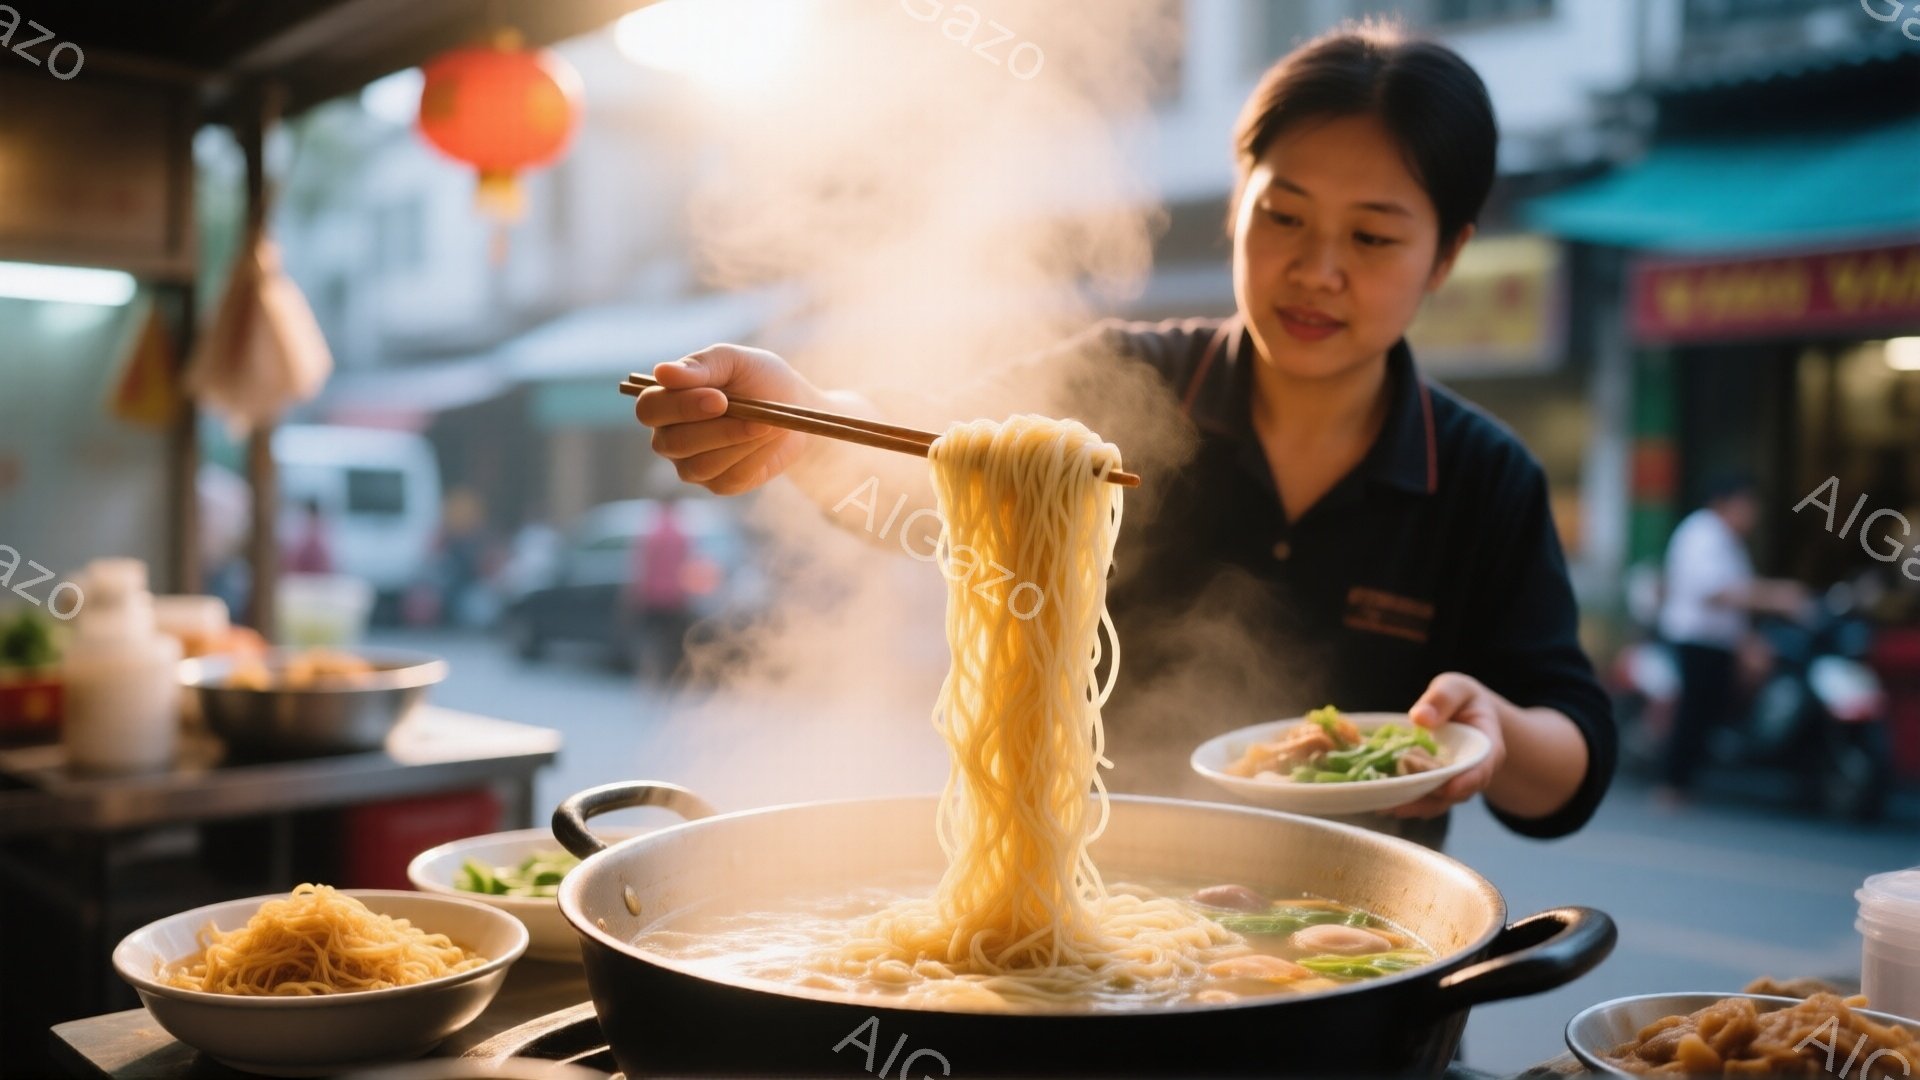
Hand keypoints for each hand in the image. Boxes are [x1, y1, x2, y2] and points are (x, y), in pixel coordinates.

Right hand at [636, 344, 818, 494]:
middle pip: (673, 443)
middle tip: (754, 417)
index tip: (720, 398)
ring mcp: (692, 465)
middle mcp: (670, 437)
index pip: (649, 409)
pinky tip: (772, 438)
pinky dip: (755, 457)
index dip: (680, 407)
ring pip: (701, 465)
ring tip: (770, 424)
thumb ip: (700, 366)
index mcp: (665, 402)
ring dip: (740, 443)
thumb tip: (661, 372)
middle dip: (716, 430)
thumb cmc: (757, 378)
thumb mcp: (734, 361)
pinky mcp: (720, 484)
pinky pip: (729, 478)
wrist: (796, 407)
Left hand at [1389, 673, 1507, 818]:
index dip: (1466, 781)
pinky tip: (1380, 802)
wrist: (1467, 715)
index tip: (1448, 789)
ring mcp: (1454, 784)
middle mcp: (1472, 773)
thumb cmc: (1462, 699)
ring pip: (1436, 802)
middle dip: (1428, 799)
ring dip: (1411, 805)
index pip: (1481, 770)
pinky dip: (1404, 801)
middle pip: (1454, 792)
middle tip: (1400, 803)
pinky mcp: (1435, 788)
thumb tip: (1420, 718)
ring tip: (1383, 806)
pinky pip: (1423, 799)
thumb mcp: (1457, 688)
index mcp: (1486, 749)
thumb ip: (1442, 698)